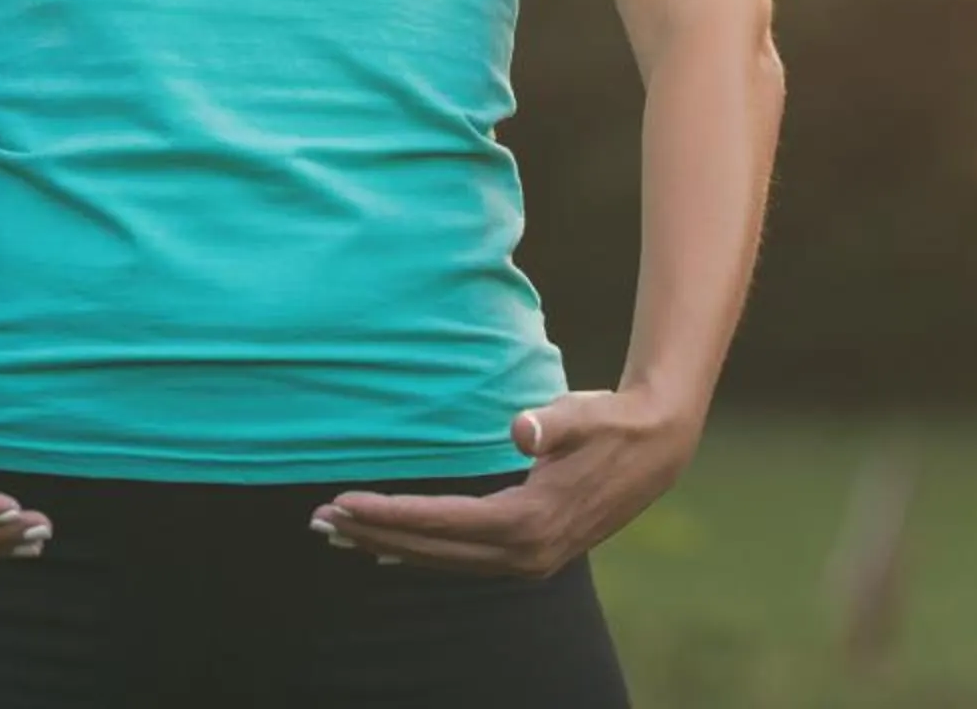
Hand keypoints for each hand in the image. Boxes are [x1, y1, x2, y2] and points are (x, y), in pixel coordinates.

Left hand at [308, 386, 696, 578]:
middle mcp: (524, 554)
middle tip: (318, 522)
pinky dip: (422, 554)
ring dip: (390, 547)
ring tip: (340, 535)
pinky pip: (462, 562)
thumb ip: (551, 421)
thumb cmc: (611, 423)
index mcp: (529, 521)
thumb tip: (521, 428)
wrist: (658, 449)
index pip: (441, 523)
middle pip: (432, 550)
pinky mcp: (531, 556)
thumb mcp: (582, 413)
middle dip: (373, 536)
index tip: (342, 503)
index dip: (388, 514)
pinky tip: (389, 553)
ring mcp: (529, 561)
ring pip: (443, 561)